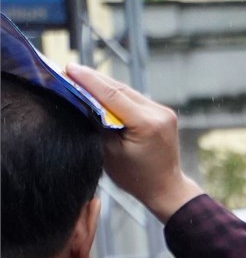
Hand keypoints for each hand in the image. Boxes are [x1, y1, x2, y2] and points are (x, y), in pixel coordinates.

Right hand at [65, 65, 201, 221]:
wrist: (165, 188)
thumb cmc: (135, 176)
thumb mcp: (108, 152)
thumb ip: (97, 124)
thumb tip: (82, 101)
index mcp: (147, 124)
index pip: (112, 94)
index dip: (88, 80)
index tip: (68, 69)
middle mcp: (158, 113)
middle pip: (119, 89)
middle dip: (93, 79)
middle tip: (68, 70)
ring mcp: (163, 112)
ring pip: (127, 91)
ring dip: (103, 84)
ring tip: (79, 76)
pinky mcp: (162, 113)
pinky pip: (134, 99)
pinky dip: (116, 94)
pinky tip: (99, 89)